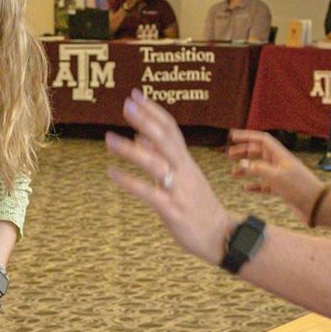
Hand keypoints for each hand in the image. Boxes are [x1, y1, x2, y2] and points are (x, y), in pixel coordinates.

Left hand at [106, 90, 235, 263]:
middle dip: (146, 120)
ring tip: (108, 138)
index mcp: (186, 162)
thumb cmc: (199, 206)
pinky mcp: (172, 210)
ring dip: (131, 150)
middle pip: (166, 139)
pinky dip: (130, 182)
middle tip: (126, 104)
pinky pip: (149, 193)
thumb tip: (141, 137)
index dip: (153, 111)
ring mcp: (178, 189)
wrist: (222, 236)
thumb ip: (162, 157)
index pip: (171, 129)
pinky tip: (112, 173)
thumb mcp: (183, 177)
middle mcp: (183, 171)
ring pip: (155, 164)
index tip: (136, 95)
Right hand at [226, 128, 322, 221]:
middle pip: (258, 153)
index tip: (233, 136)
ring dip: (246, 169)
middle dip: (243, 152)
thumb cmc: (300, 188)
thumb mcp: (276, 176)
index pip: (262, 140)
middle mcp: (280, 163)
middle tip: (229, 155)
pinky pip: (263, 184)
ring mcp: (280, 176)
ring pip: (259, 169)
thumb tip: (243, 164)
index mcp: (280, 156)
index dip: (247, 136)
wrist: (316, 205)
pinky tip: (245, 188)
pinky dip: (254, 185)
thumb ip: (258, 169)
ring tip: (233, 173)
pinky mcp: (281, 188)